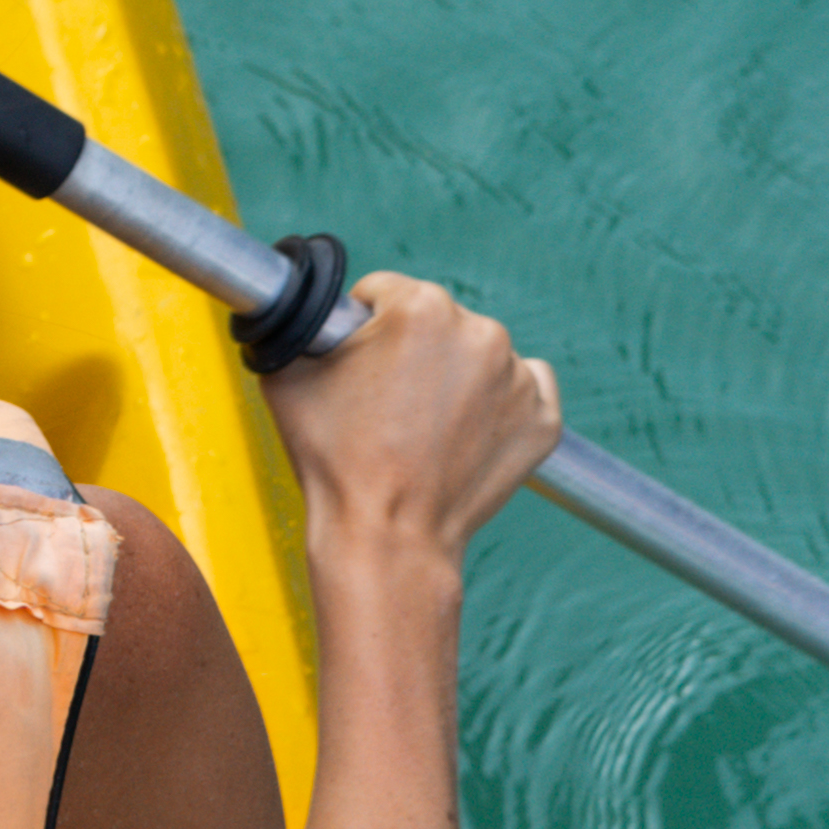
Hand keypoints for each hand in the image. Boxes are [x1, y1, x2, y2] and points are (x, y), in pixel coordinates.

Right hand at [260, 273, 557, 572]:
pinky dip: (498, 404)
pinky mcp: (542, 418)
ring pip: (478, 354)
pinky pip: (523, 388)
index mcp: (420, 307)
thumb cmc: (336, 460)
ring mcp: (518, 376)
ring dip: (455, 376)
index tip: (357, 364)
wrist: (386, 536)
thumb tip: (304, 312)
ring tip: (423, 426)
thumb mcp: (286, 375)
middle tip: (386, 402)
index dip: (361, 327)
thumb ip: (299, 325)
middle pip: (436, 320)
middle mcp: (479, 331)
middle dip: (411, 350)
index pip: (383, 292)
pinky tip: (464, 432)